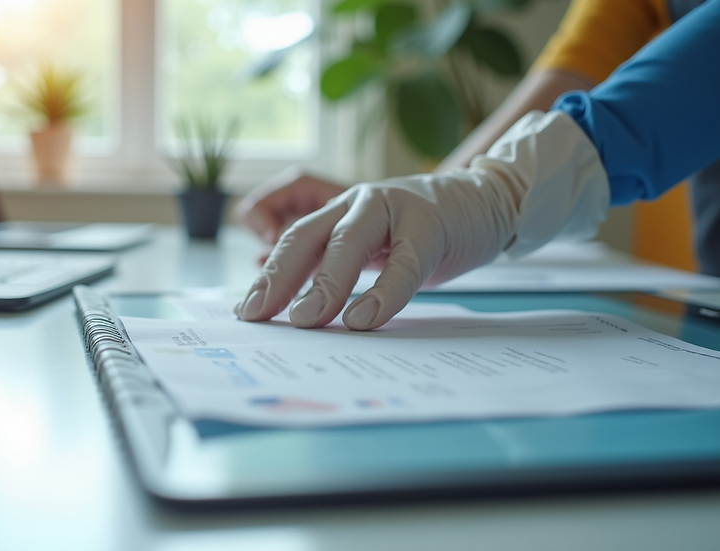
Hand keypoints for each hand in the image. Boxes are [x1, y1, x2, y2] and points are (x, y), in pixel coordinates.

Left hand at [234, 111, 608, 329]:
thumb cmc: (418, 233)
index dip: (268, 275)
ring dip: (324, 284)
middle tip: (258, 315)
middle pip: (307, 237)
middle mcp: (357, 204)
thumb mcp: (372, 247)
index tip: (245, 313)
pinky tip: (363, 318)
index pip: (293, 241)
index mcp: (338, 212)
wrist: (483, 200)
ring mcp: (393, 209)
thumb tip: (298, 314)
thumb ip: (339, 269)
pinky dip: (382, 293)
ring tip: (305, 320)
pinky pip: (403, 263)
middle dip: (279, 278)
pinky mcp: (430, 225)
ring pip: (348, 243)